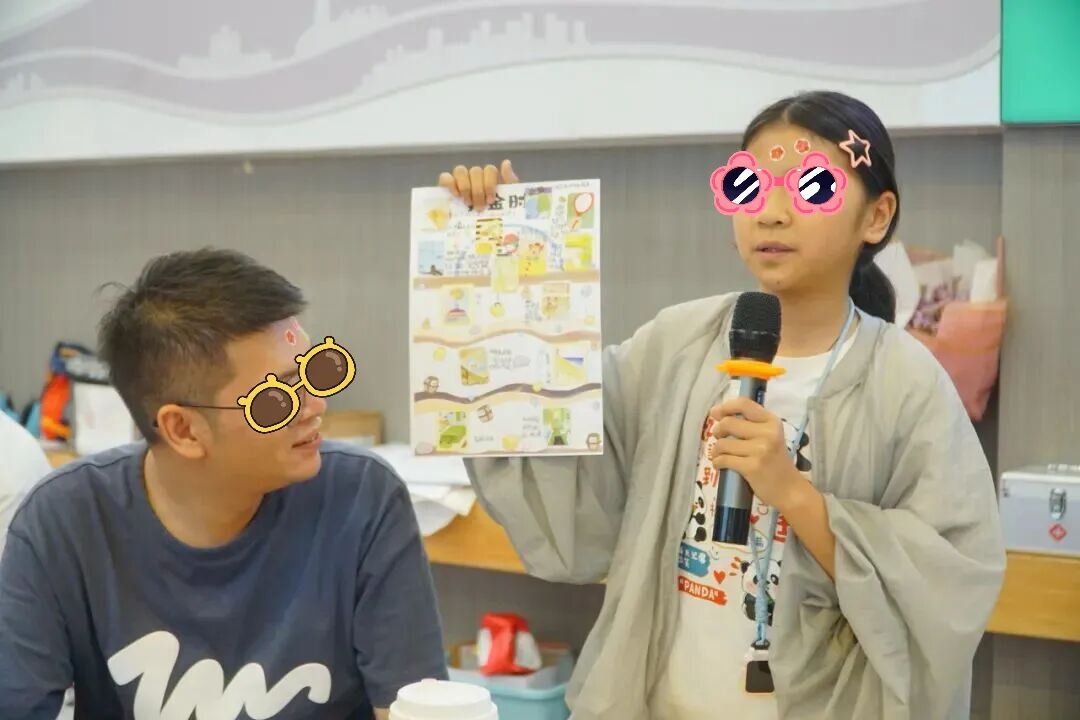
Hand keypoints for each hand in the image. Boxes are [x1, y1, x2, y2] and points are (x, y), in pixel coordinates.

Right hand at [437, 159, 518, 209]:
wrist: (482, 236)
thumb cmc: (496, 216)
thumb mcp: (507, 201)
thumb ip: (510, 182)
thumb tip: (506, 163)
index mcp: (489, 179)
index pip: (489, 169)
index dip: (489, 183)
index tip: (490, 200)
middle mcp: (474, 177)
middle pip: (475, 171)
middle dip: (478, 190)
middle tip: (479, 207)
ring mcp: (460, 181)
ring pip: (461, 171)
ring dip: (465, 187)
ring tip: (468, 203)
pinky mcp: (446, 187)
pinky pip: (445, 177)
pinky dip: (450, 183)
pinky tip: (456, 195)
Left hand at [709, 397, 808, 512]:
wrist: (789, 489)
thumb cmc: (775, 461)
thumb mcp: (769, 436)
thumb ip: (749, 424)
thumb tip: (716, 412)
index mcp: (771, 421)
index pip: (744, 404)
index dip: (725, 407)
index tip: (716, 413)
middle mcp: (767, 433)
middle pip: (728, 423)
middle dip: (718, 431)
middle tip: (719, 438)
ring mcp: (760, 450)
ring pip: (723, 443)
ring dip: (716, 450)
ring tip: (720, 454)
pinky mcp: (752, 467)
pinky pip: (724, 459)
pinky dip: (717, 462)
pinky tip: (720, 464)